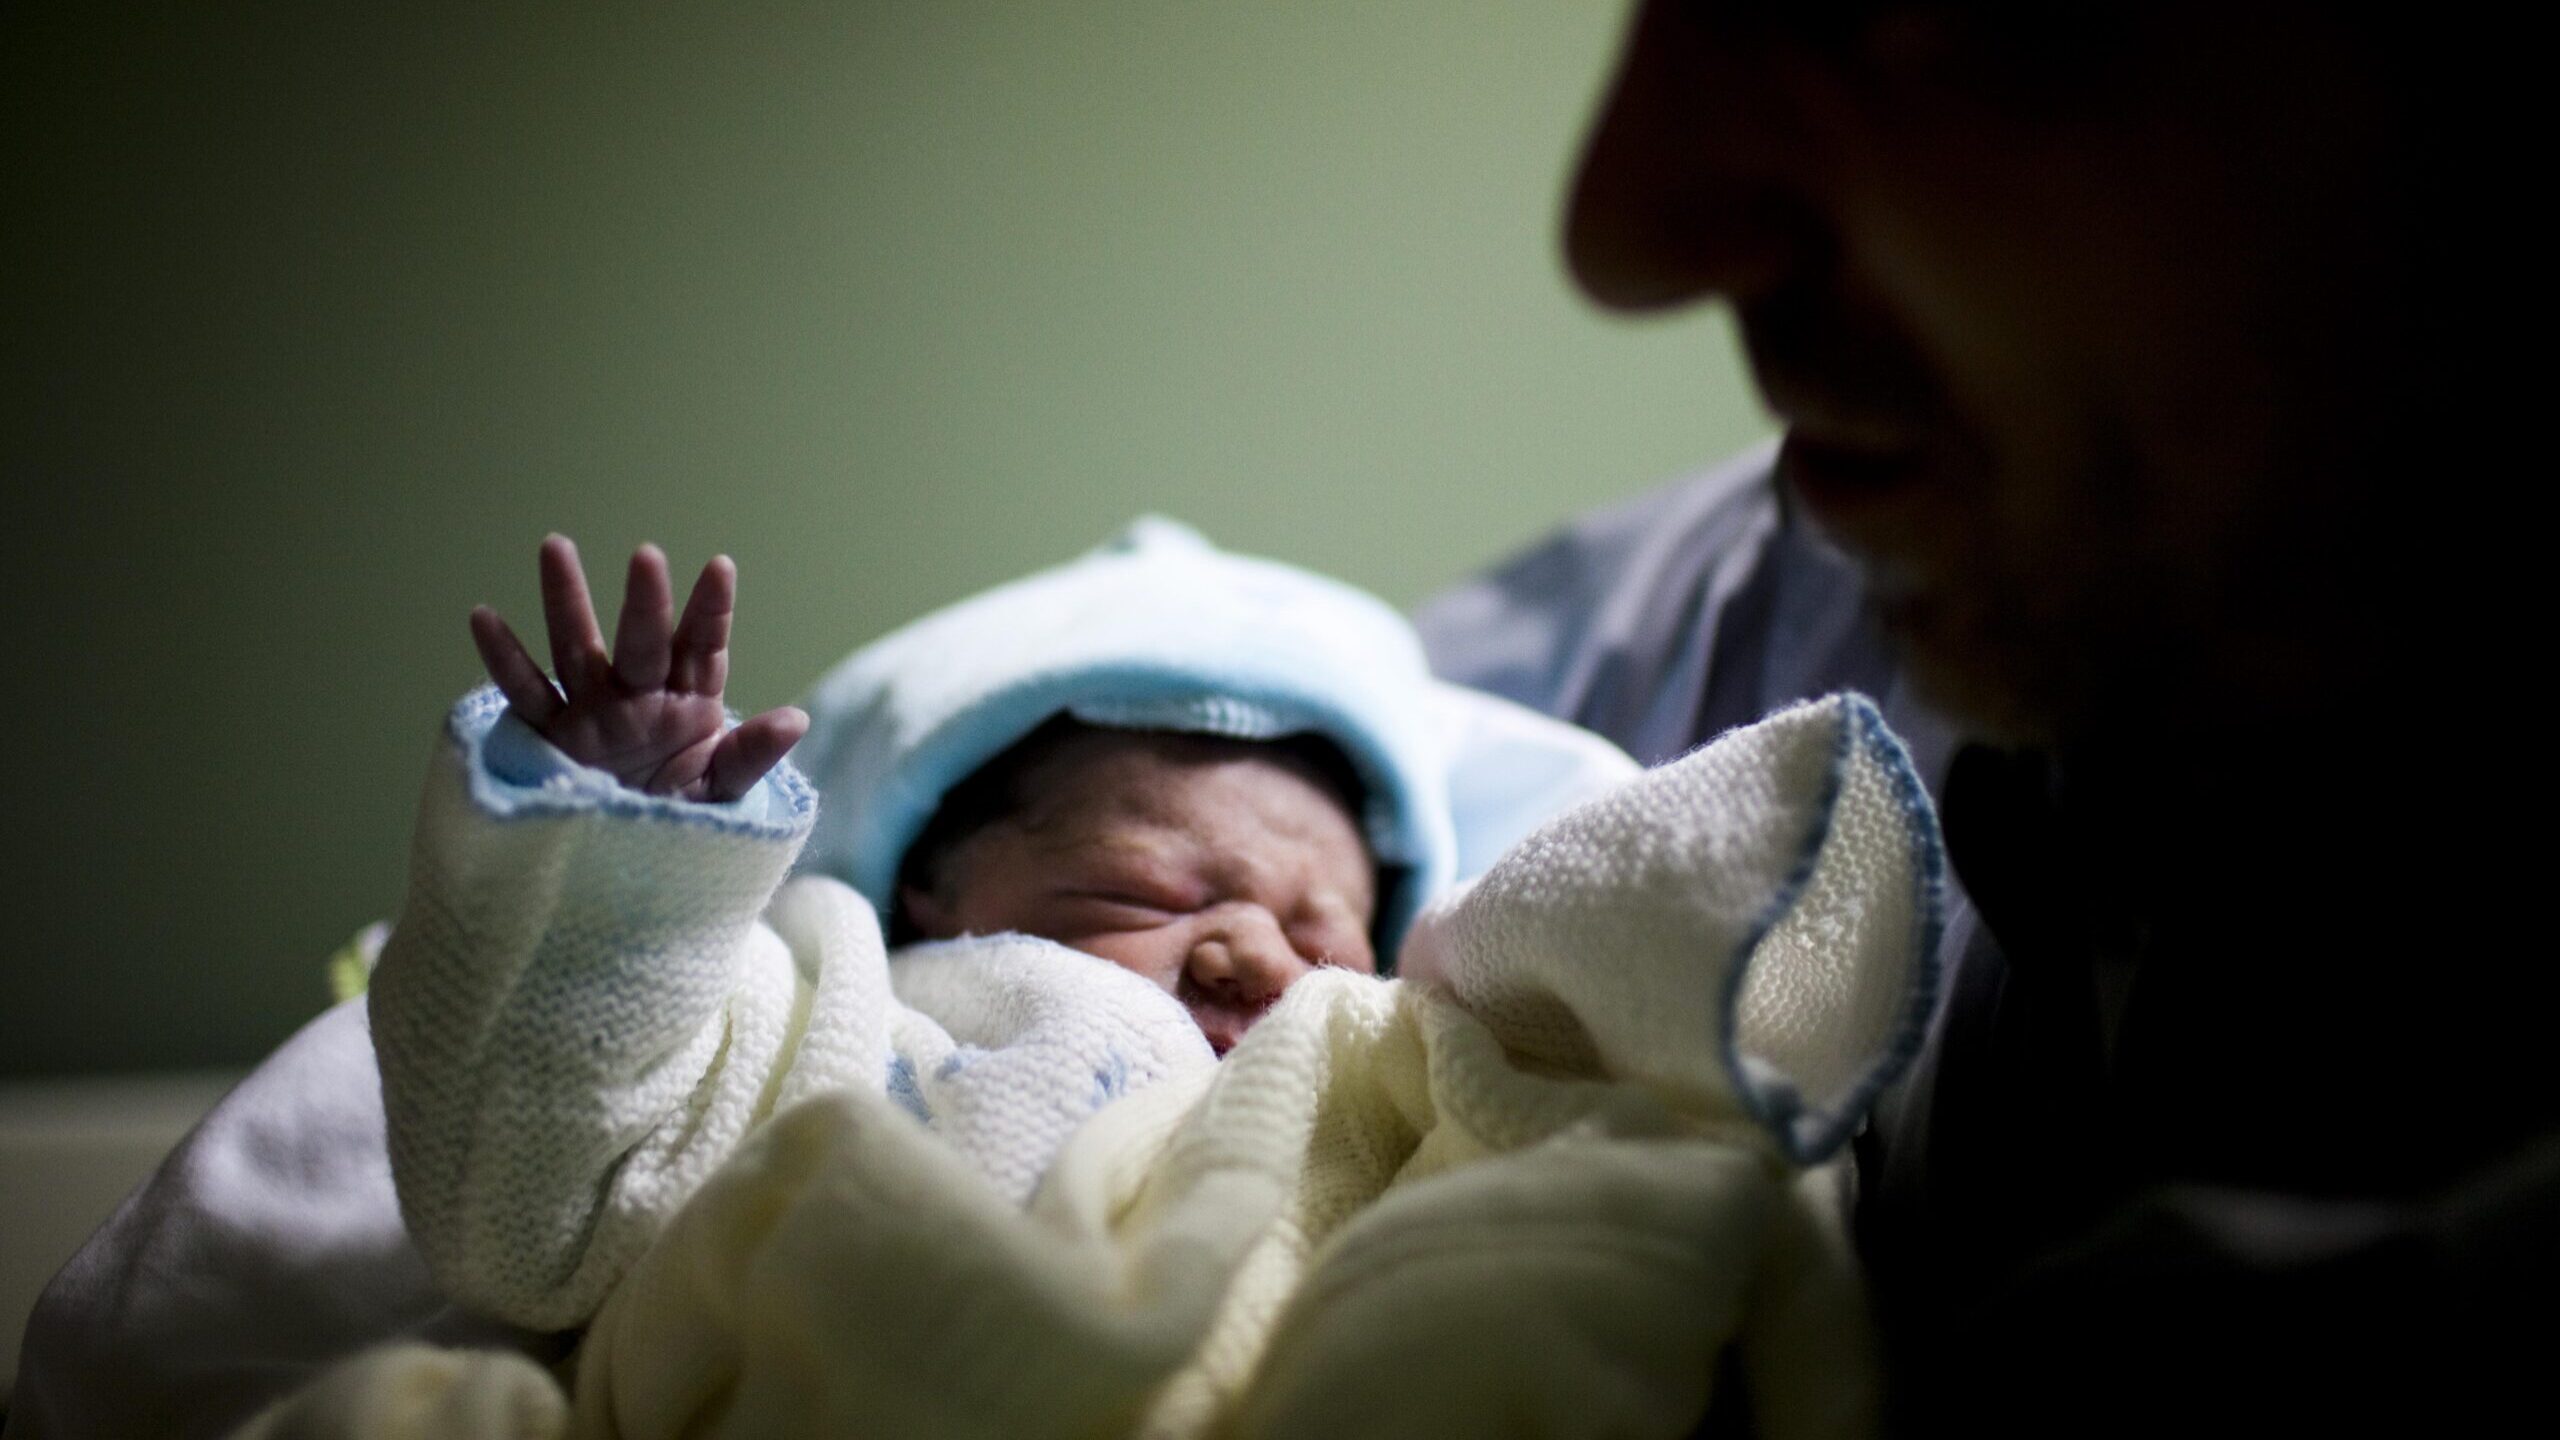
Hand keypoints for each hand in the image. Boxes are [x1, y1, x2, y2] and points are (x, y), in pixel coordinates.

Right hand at [469, 535, 808, 802]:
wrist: (631, 865)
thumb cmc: (683, 819)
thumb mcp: (721, 791)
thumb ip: (750, 755)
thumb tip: (796, 720)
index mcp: (690, 700)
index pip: (703, 646)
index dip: (711, 610)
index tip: (720, 566)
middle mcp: (640, 694)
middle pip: (642, 641)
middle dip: (645, 601)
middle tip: (646, 555)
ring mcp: (593, 709)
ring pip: (578, 648)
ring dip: (567, 600)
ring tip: (554, 547)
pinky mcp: (554, 735)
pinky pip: (528, 694)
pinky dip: (505, 660)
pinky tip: (484, 617)